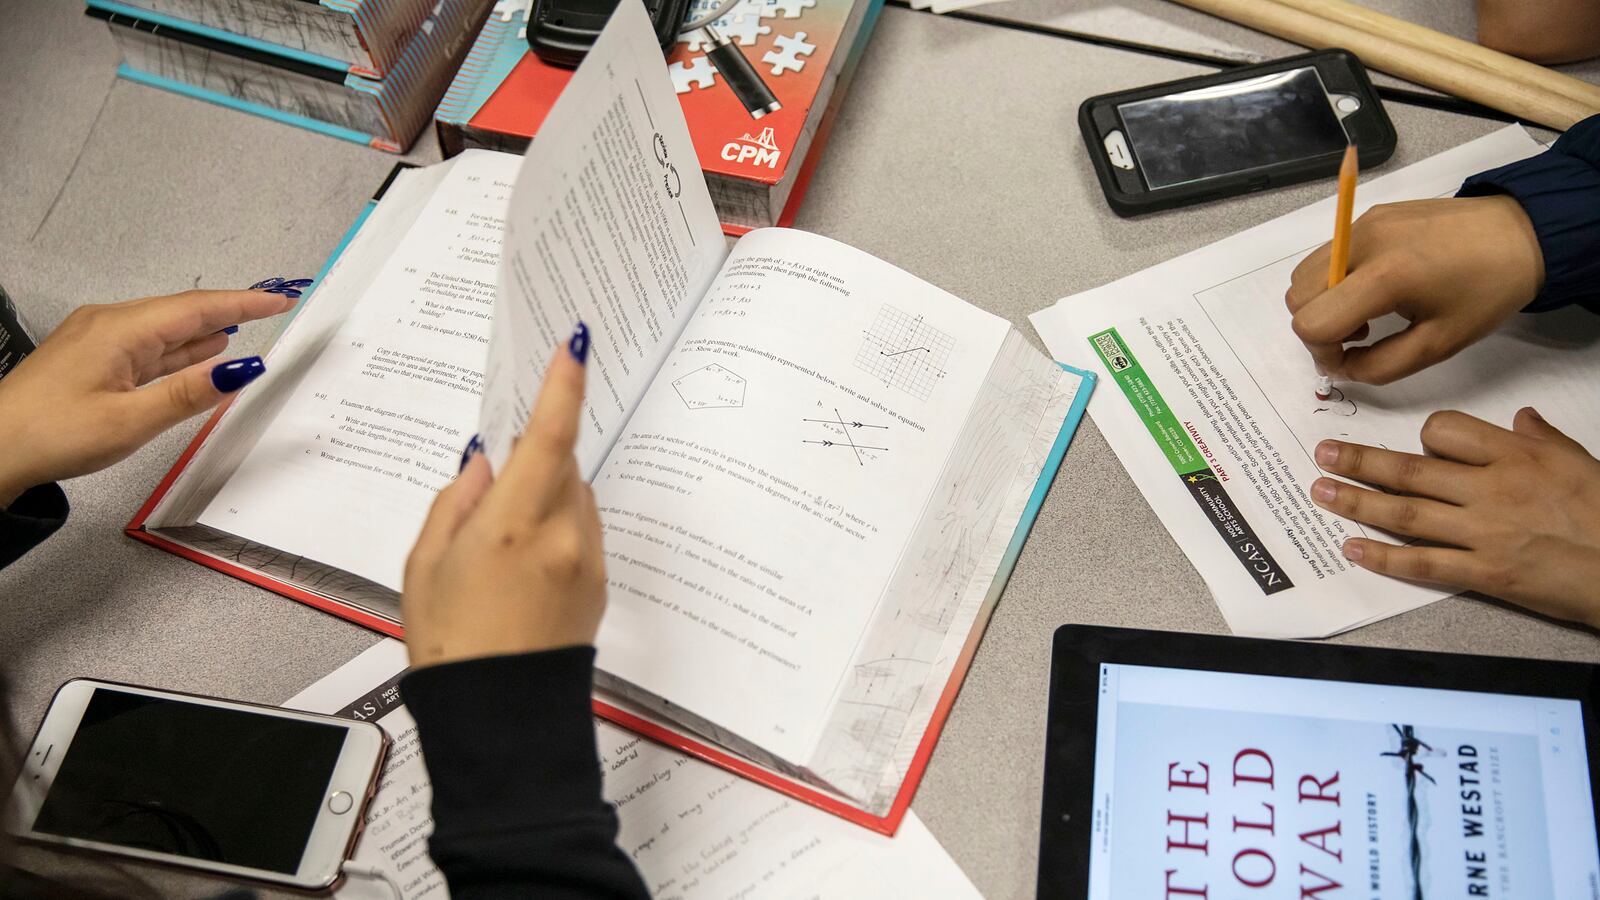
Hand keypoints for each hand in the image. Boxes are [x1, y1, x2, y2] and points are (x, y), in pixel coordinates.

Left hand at [0, 287, 300, 506]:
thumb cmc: (53, 434)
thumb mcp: (130, 420)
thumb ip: (190, 393)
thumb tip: (243, 368)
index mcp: (121, 330)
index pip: (197, 309)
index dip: (243, 304)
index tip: (281, 300)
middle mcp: (109, 324)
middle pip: (181, 313)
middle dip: (228, 312)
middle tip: (272, 312)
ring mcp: (95, 340)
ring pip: (163, 331)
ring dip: (203, 331)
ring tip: (244, 330)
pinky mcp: (87, 360)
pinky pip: (144, 347)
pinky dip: (176, 350)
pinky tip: (194, 355)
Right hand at [402, 329, 604, 667]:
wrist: (500, 714)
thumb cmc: (452, 643)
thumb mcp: (427, 563)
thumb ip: (458, 501)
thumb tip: (485, 464)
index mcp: (514, 522)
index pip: (550, 434)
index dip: (564, 384)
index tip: (575, 346)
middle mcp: (563, 534)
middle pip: (564, 463)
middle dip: (536, 458)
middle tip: (497, 483)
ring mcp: (588, 560)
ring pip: (576, 497)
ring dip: (548, 496)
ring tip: (502, 546)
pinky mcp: (599, 583)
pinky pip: (583, 532)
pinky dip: (559, 529)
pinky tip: (524, 568)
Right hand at [1285, 196, 1544, 384]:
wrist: (1523, 234)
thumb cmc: (1487, 293)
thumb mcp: (1438, 345)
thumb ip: (1379, 366)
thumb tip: (1340, 368)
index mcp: (1384, 278)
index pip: (1312, 323)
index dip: (1322, 353)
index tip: (1349, 360)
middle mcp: (1362, 243)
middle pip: (1297, 297)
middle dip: (1318, 328)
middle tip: (1358, 337)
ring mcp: (1363, 224)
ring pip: (1304, 274)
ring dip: (1321, 302)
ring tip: (1364, 311)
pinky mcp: (1370, 215)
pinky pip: (1328, 254)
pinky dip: (1335, 279)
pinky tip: (1375, 286)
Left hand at [1309, 408, 1599, 628]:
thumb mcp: (1581, 460)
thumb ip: (1542, 438)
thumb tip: (1520, 419)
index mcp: (1516, 455)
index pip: (1446, 430)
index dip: (1424, 436)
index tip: (1412, 443)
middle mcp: (1492, 488)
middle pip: (1410, 470)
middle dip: (1359, 460)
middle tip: (1322, 452)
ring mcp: (1484, 532)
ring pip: (1405, 512)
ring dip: (1355, 501)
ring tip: (1320, 492)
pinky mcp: (1485, 573)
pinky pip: (1423, 563)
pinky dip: (1383, 557)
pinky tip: (1352, 548)